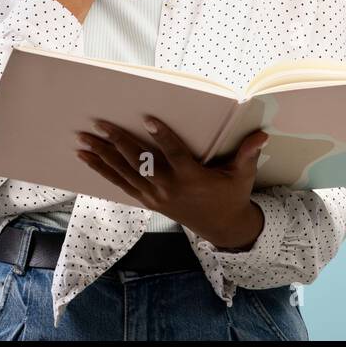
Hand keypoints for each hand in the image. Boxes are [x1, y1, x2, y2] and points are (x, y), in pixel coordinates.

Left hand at [75, 115, 268, 249]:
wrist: (221, 227)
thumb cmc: (231, 195)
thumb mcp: (242, 176)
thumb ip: (247, 154)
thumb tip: (262, 134)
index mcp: (192, 178)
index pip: (174, 154)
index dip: (161, 136)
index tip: (146, 119)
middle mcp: (169, 188)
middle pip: (140, 162)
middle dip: (118, 142)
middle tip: (99, 124)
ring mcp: (155, 195)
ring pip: (124, 173)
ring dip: (102, 156)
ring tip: (83, 141)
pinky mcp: (147, 200)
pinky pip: (120, 184)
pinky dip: (103, 170)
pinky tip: (87, 158)